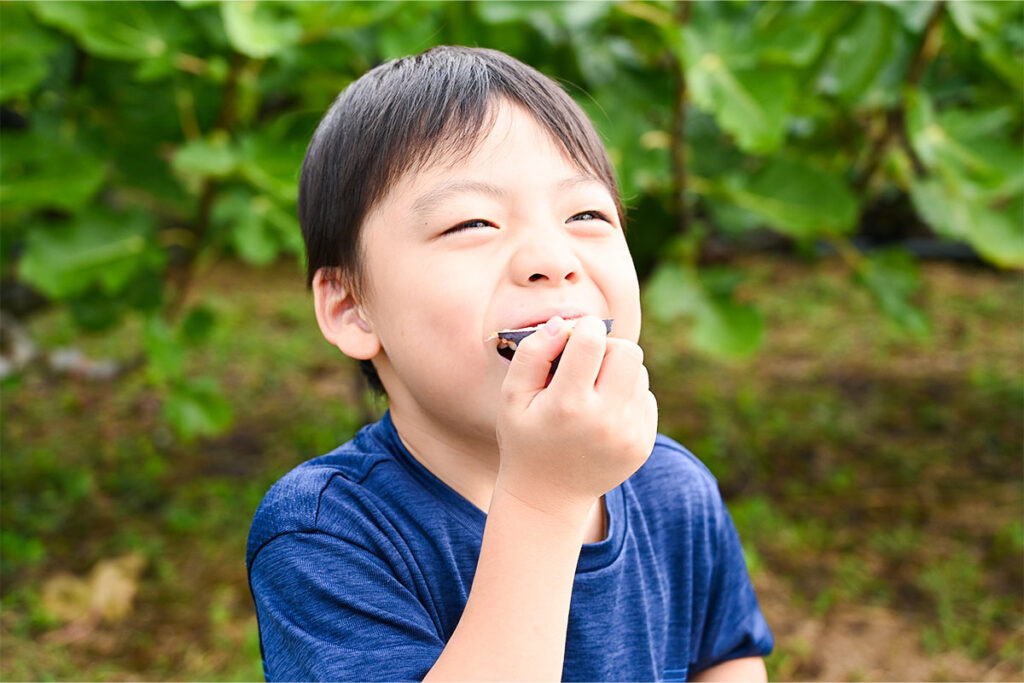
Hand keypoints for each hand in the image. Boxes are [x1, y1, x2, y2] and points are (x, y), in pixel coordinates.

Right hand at [495, 315, 657, 520]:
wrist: (547, 497)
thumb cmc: (525, 438)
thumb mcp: (511, 396)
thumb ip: (532, 353)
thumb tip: (562, 324)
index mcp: (567, 405)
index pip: (592, 340)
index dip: (582, 330)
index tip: (572, 340)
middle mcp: (603, 420)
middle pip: (629, 350)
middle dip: (607, 348)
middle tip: (587, 364)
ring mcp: (628, 435)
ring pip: (640, 372)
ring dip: (618, 373)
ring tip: (592, 393)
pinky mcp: (643, 445)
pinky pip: (647, 397)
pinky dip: (627, 396)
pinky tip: (603, 414)